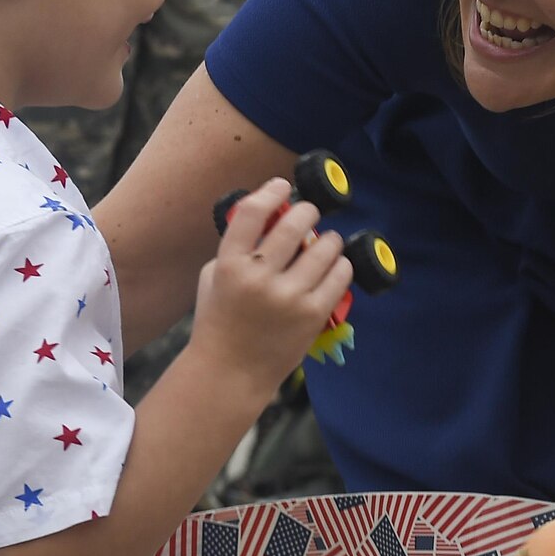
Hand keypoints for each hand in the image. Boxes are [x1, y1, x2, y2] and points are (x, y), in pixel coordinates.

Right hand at [187, 178, 353, 397]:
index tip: (284, 185)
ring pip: (324, 249)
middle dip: (307, 212)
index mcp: (229, 264)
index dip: (272, 192)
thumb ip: (237, 249)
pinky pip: (339, 277)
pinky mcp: (312, 314)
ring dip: (330, 239)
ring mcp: (288, 297)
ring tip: (329, 240)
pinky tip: (338, 264)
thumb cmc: (220, 321)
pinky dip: (342, 265)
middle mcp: (259, 277)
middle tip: (311, 212)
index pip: (252, 213)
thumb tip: (269, 218)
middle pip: (293, 225)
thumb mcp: (213, 278)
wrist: (230, 370)